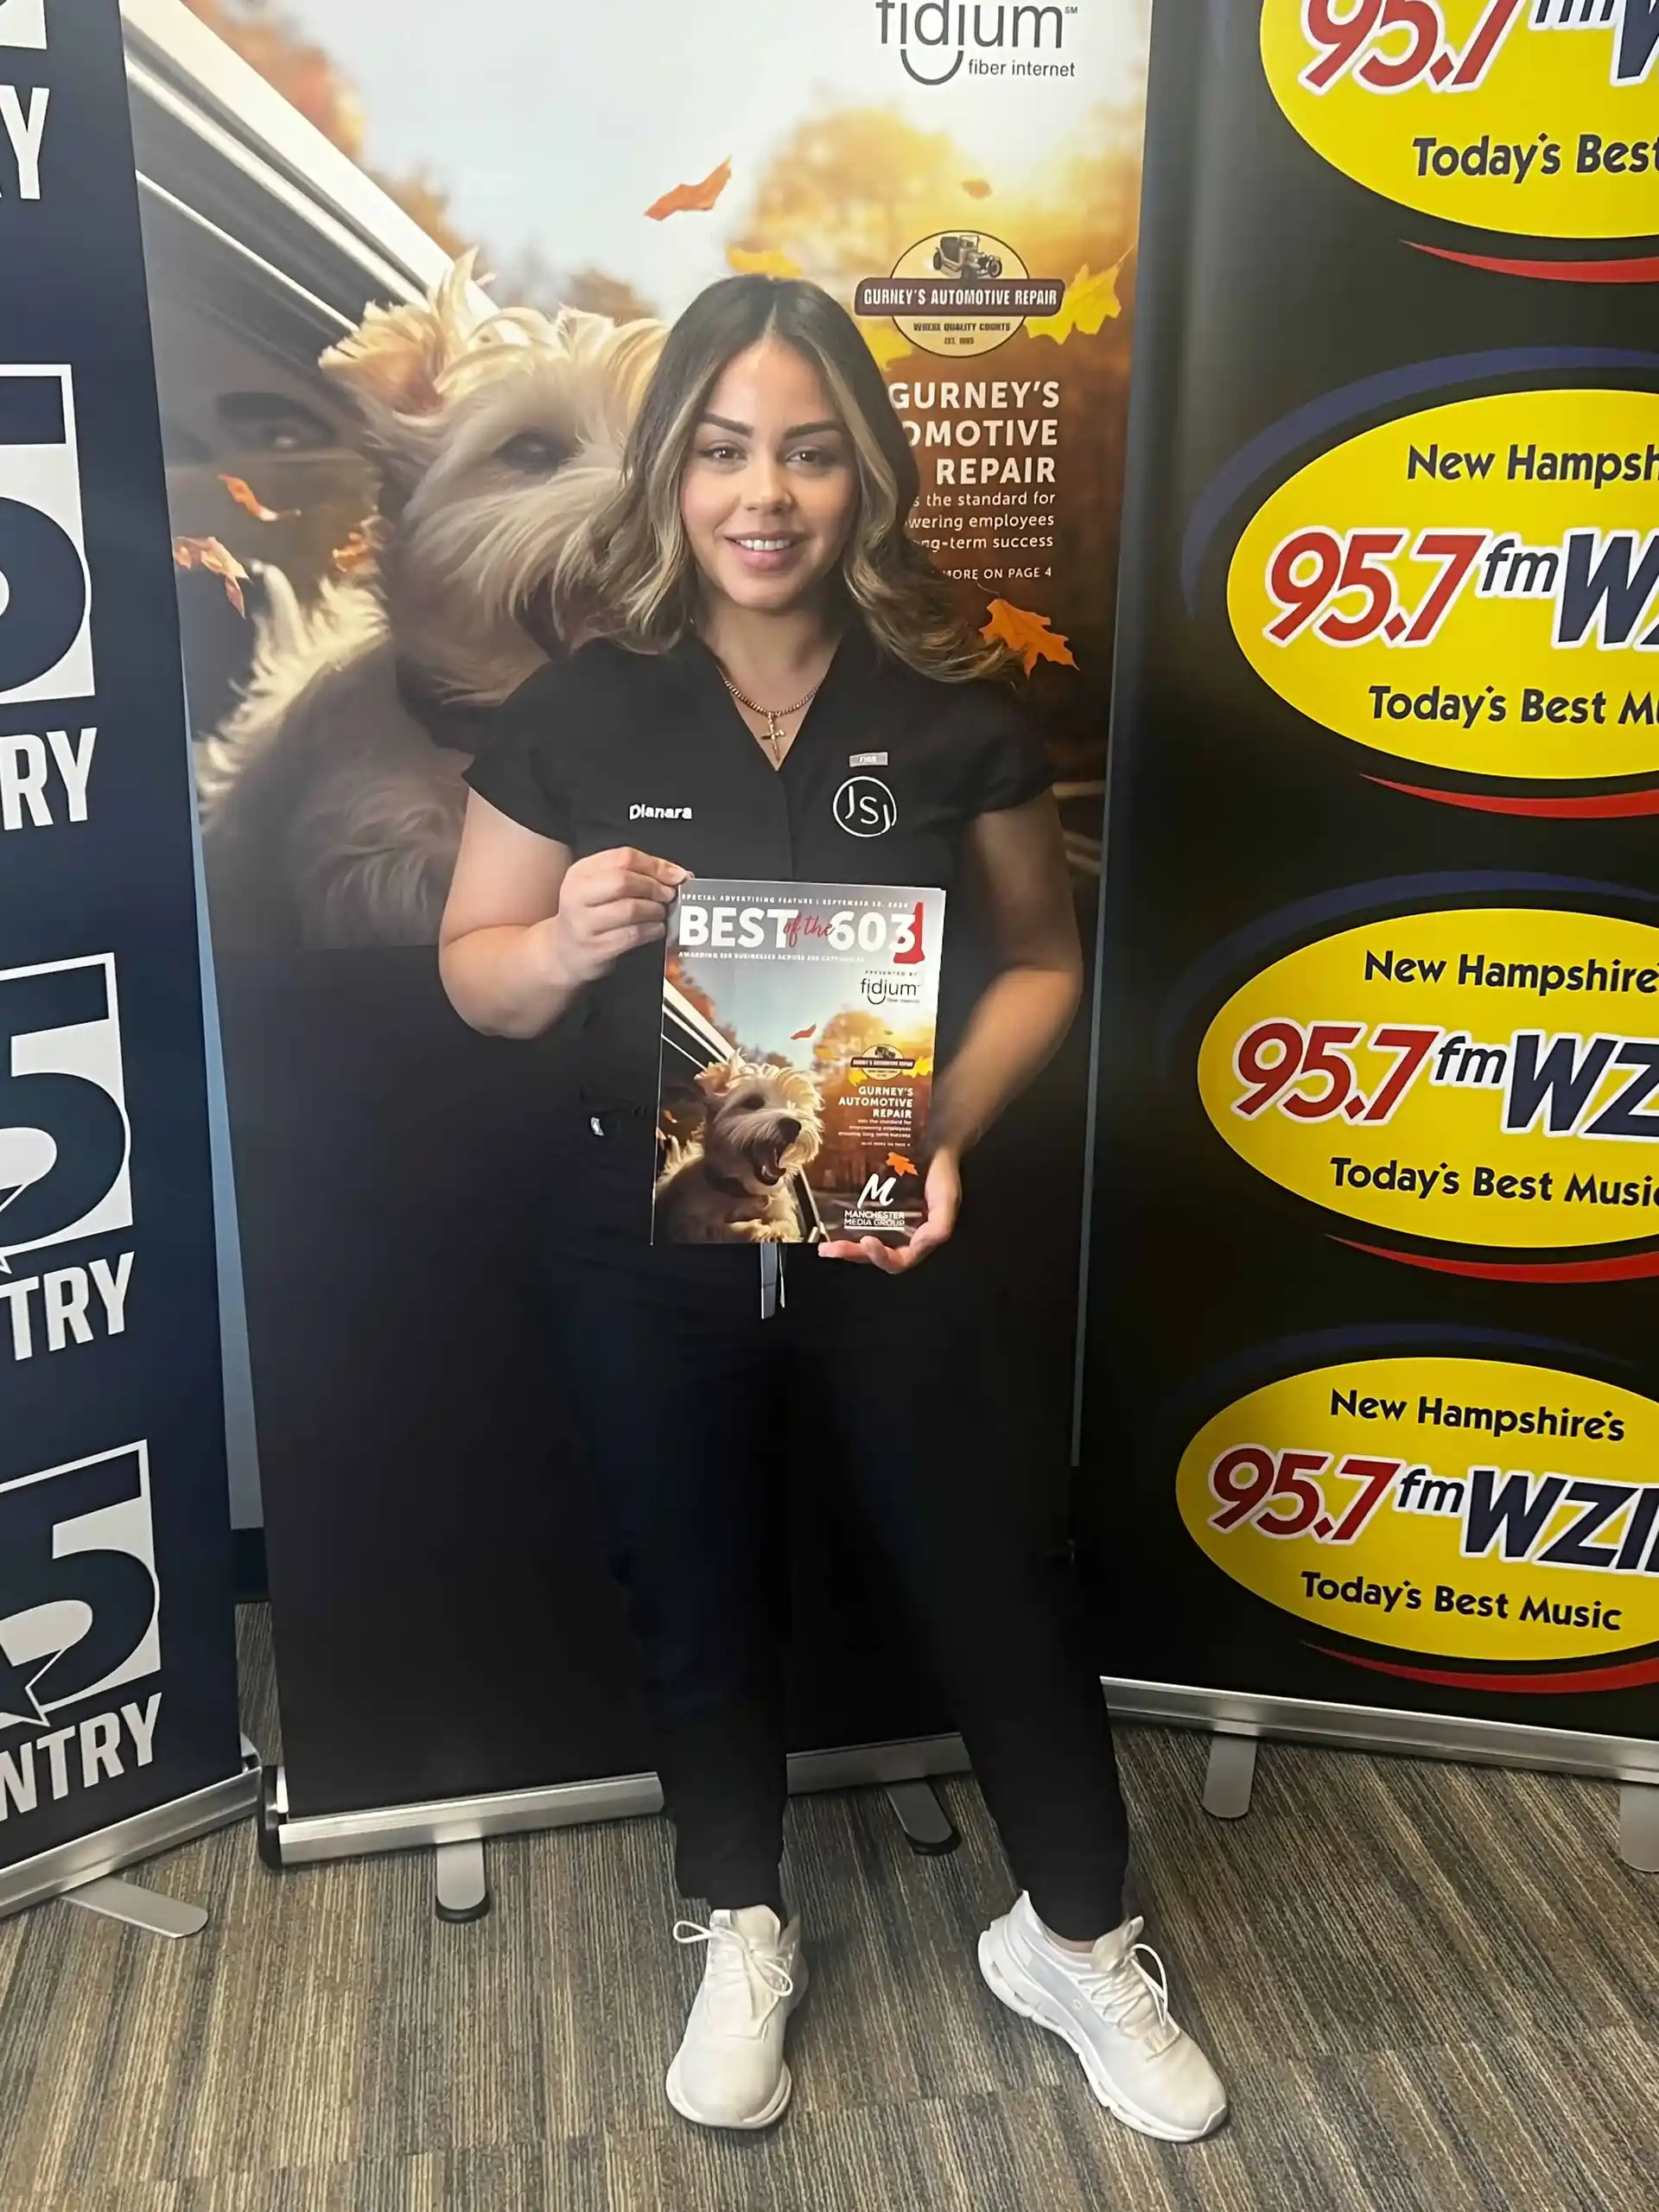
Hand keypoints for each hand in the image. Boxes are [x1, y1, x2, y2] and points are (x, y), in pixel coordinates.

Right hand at [548, 847, 687, 987]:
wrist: (563, 952)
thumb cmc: (590, 914)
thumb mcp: (601, 886)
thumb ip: (634, 874)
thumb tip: (677, 874)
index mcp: (581, 872)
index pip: (623, 857)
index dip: (655, 865)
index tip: (676, 875)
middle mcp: (577, 895)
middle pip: (624, 881)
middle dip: (654, 887)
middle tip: (668, 895)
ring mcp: (584, 923)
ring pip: (630, 909)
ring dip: (655, 910)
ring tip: (661, 913)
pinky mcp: (596, 948)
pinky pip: (632, 935)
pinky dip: (652, 930)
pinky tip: (656, 929)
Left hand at [817, 1148, 959, 1272]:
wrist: (934, 1145)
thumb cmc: (942, 1176)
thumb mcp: (947, 1202)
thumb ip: (939, 1227)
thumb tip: (918, 1245)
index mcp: (917, 1241)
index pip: (897, 1261)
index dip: (881, 1257)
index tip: (867, 1240)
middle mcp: (899, 1236)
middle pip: (873, 1255)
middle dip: (852, 1254)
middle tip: (831, 1248)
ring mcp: (884, 1222)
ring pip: (861, 1243)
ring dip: (843, 1246)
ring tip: (825, 1246)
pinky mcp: (873, 1207)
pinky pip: (857, 1221)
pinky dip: (842, 1225)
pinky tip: (827, 1220)